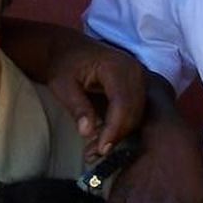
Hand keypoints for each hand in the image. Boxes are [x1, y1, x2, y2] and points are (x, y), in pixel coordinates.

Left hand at [44, 40, 145, 158]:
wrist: (70, 49)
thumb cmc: (64, 64)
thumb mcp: (62, 84)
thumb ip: (76, 106)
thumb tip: (87, 132)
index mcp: (116, 66)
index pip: (122, 103)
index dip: (114, 129)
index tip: (101, 149)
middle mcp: (135, 71)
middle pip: (134, 112)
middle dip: (116, 136)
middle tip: (95, 154)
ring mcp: (140, 78)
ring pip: (137, 115)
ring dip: (119, 134)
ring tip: (95, 149)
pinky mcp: (138, 87)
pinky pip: (136, 112)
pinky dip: (121, 127)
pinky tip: (103, 138)